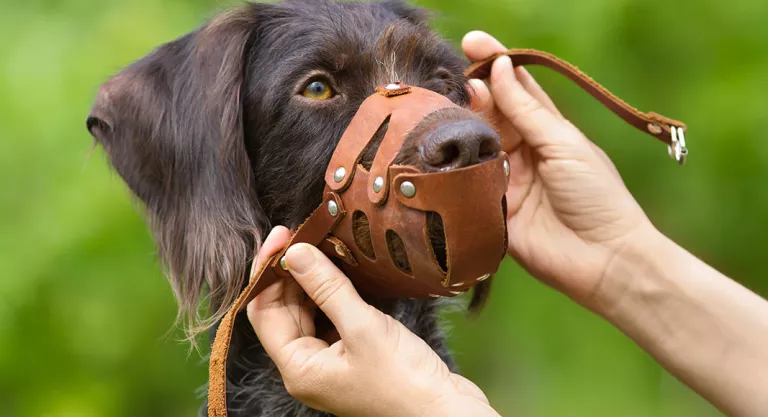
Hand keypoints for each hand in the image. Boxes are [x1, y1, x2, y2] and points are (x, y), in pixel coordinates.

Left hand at [247, 227, 498, 416]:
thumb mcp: (363, 327)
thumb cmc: (405, 380)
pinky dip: (331, 292)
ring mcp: (329, 360)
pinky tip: (341, 269)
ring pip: (306, 310)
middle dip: (289, 271)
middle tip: (302, 231)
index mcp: (298, 367)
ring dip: (310, 279)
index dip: (267, 271)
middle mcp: (307, 366)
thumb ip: (327, 288)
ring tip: (321, 243)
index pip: (262, 311)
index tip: (282, 235)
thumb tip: (295, 252)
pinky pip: (329, 316)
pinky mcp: (351, 353)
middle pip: (282, 309)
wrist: (446, 411)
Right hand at [462, 31, 656, 310]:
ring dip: (459, 127)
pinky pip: (465, 185)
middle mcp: (521, 152)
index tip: (472, 43)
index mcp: (546, 130)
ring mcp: (503, 181)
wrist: (603, 259)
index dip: (494, 63)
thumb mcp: (563, 144)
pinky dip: (452, 169)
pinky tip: (439, 152)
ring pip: (472, 146)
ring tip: (447, 109)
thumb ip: (527, 110)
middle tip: (459, 80)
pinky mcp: (490, 210)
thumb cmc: (596, 195)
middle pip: (489, 114)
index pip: (515, 88)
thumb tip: (499, 68)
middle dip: (472, 93)